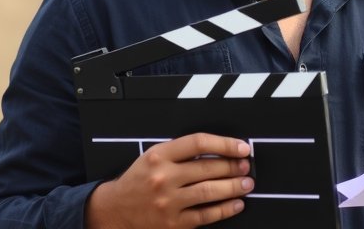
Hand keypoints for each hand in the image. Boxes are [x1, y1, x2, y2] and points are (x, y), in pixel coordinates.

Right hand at [85, 133, 254, 228]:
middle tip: (246, 166)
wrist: (116, 210)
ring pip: (209, 191)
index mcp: (159, 156)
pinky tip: (236, 204)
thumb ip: (182, 152)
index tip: (242, 147)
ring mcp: (168, 202)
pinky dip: (225, 209)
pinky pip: (205, 215)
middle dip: (233, 166)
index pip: (198, 143)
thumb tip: (220, 150)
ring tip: (247, 183)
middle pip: (208, 168)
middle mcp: (163, 178)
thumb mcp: (154, 156)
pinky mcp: (173, 223)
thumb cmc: (140, 180)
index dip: (225, 144)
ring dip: (234, 187)